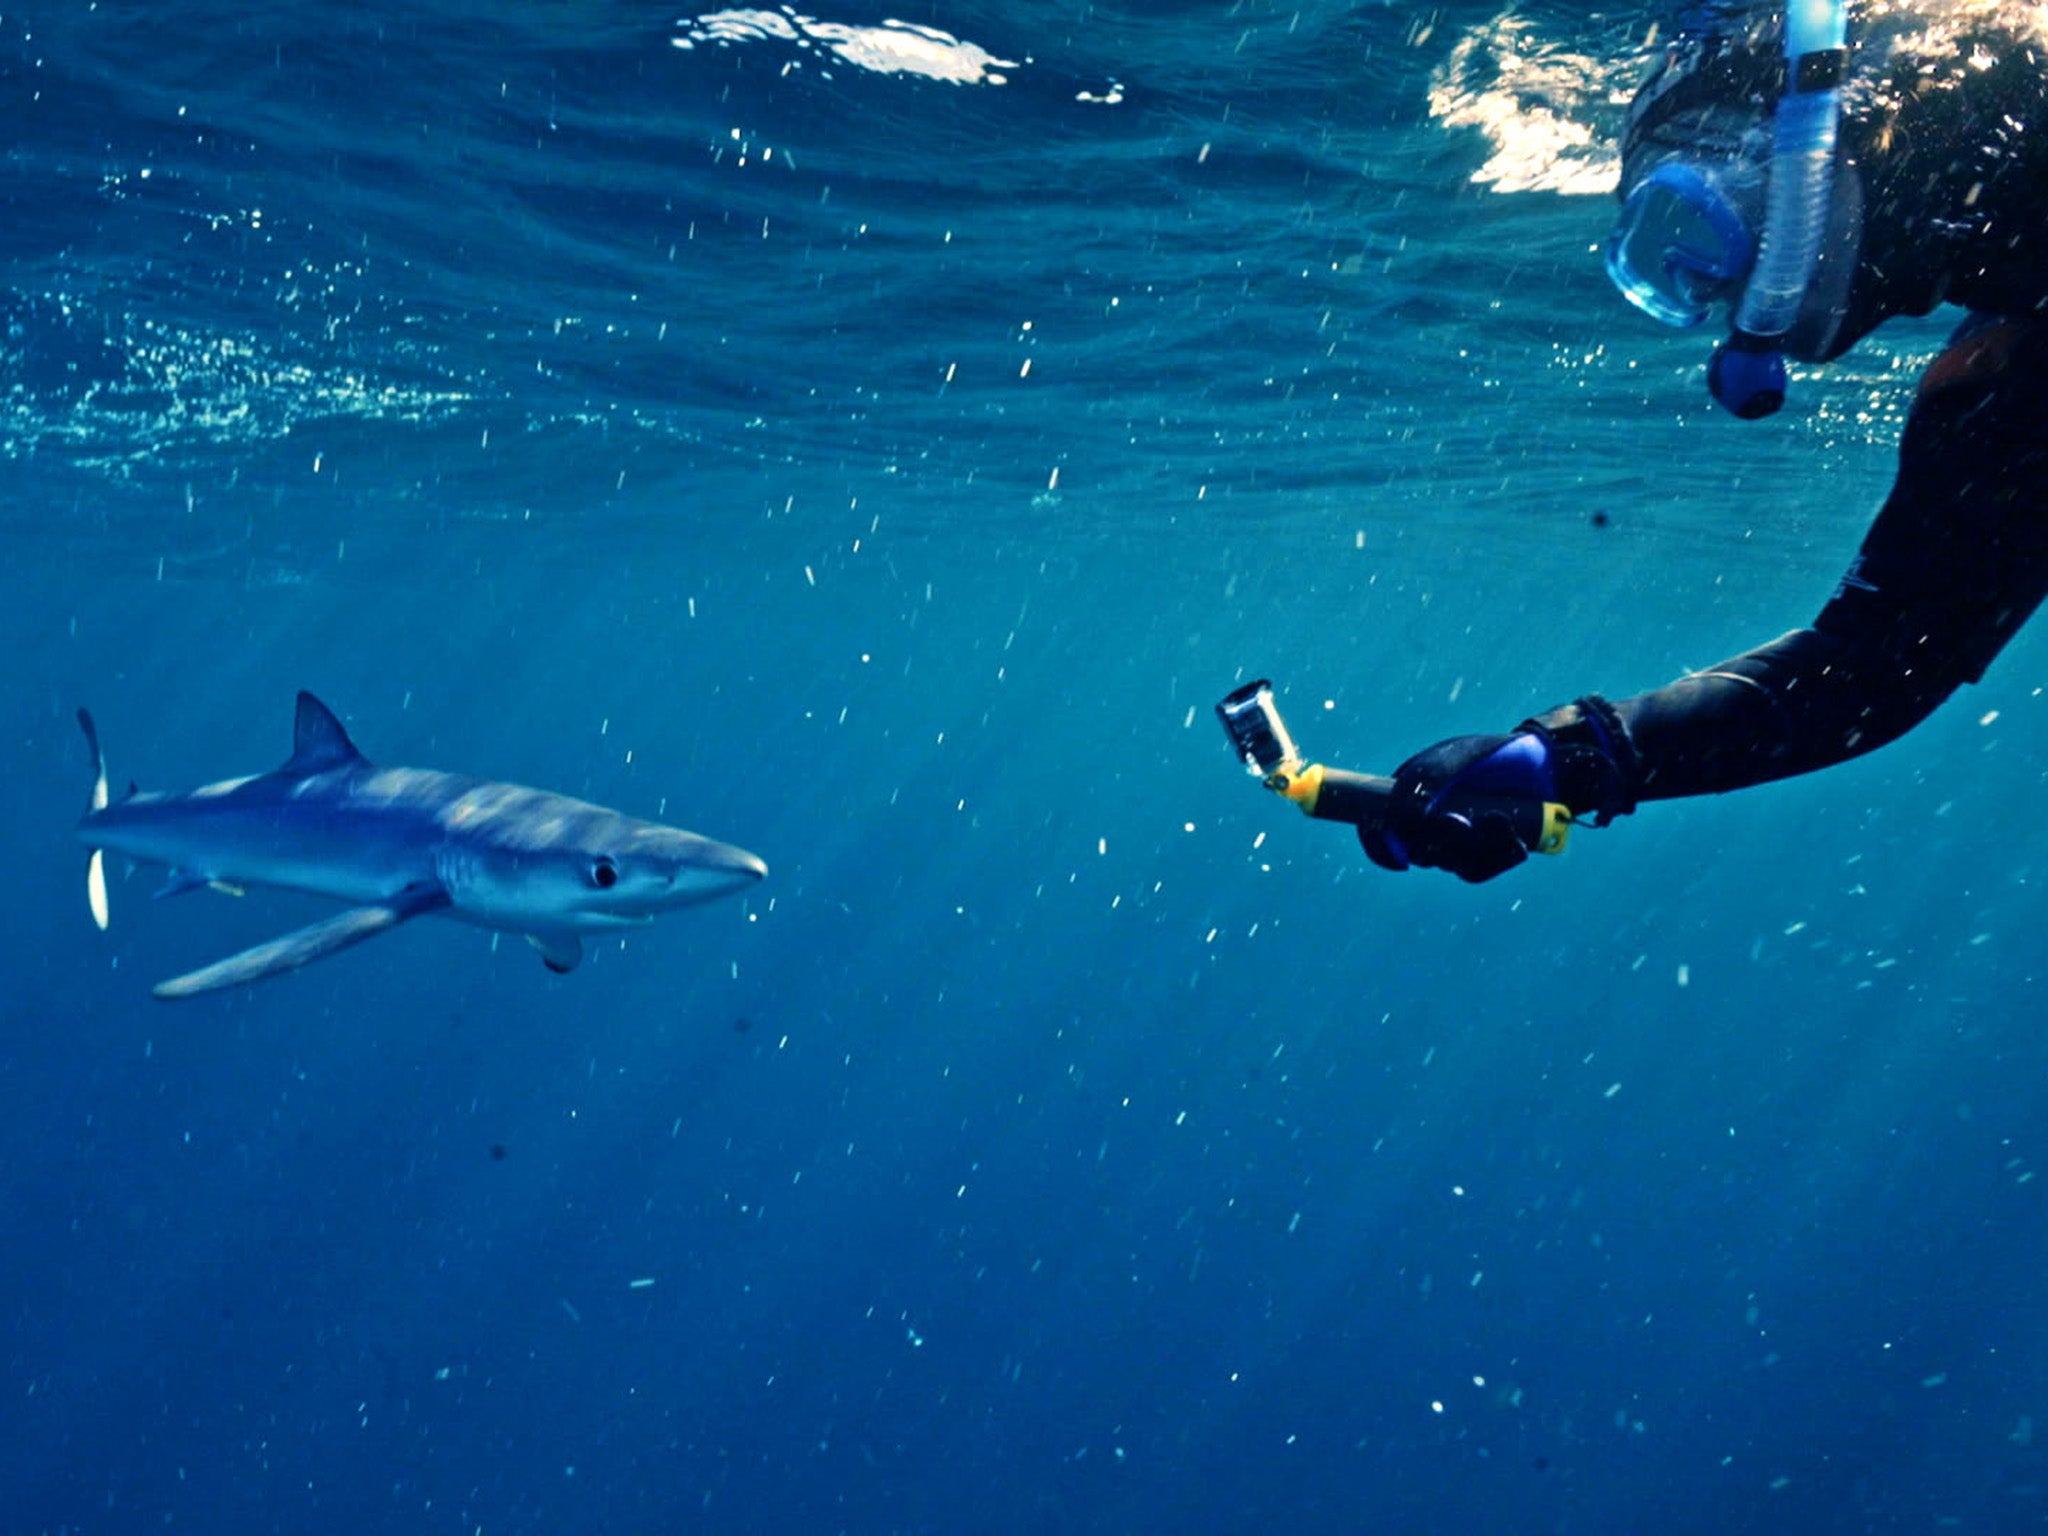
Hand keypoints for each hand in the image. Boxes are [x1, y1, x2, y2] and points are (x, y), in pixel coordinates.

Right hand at [1360, 732, 1553, 882]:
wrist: (1542, 764)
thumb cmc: (1491, 755)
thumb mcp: (1457, 756)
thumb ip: (1428, 776)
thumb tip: (1405, 814)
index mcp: (1411, 800)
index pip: (1380, 831)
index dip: (1379, 844)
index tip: (1392, 847)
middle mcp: (1430, 827)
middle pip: (1418, 853)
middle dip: (1439, 841)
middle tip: (1461, 822)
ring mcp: (1458, 845)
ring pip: (1451, 864)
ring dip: (1473, 847)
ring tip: (1498, 819)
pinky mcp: (1485, 857)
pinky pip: (1480, 871)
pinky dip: (1496, 857)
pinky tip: (1513, 836)